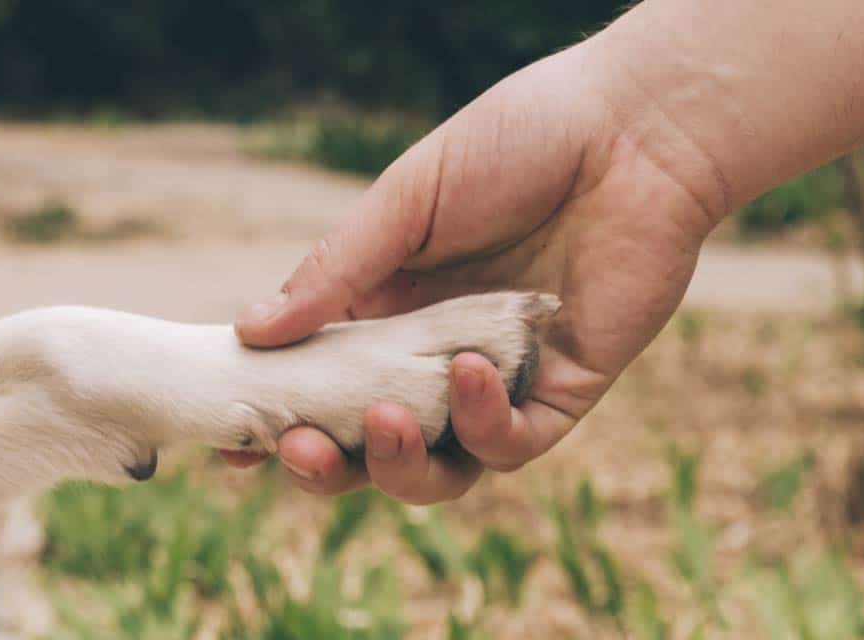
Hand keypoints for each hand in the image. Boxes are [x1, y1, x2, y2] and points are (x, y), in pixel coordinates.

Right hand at [223, 39, 724, 502]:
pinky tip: (468, 372)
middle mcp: (432, 358)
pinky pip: (513, 444)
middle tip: (299, 449)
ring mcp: (497, 382)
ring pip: (440, 469)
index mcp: (384, 311)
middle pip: (369, 446)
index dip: (277, 420)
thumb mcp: (405, 201)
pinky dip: (482, 425)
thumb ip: (334, 272)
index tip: (232, 444)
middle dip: (327, 465)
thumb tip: (247, 333)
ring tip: (381, 424)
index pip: (319, 386)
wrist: (631, 131)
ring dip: (398, 466)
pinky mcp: (560, 393)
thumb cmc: (514, 145)